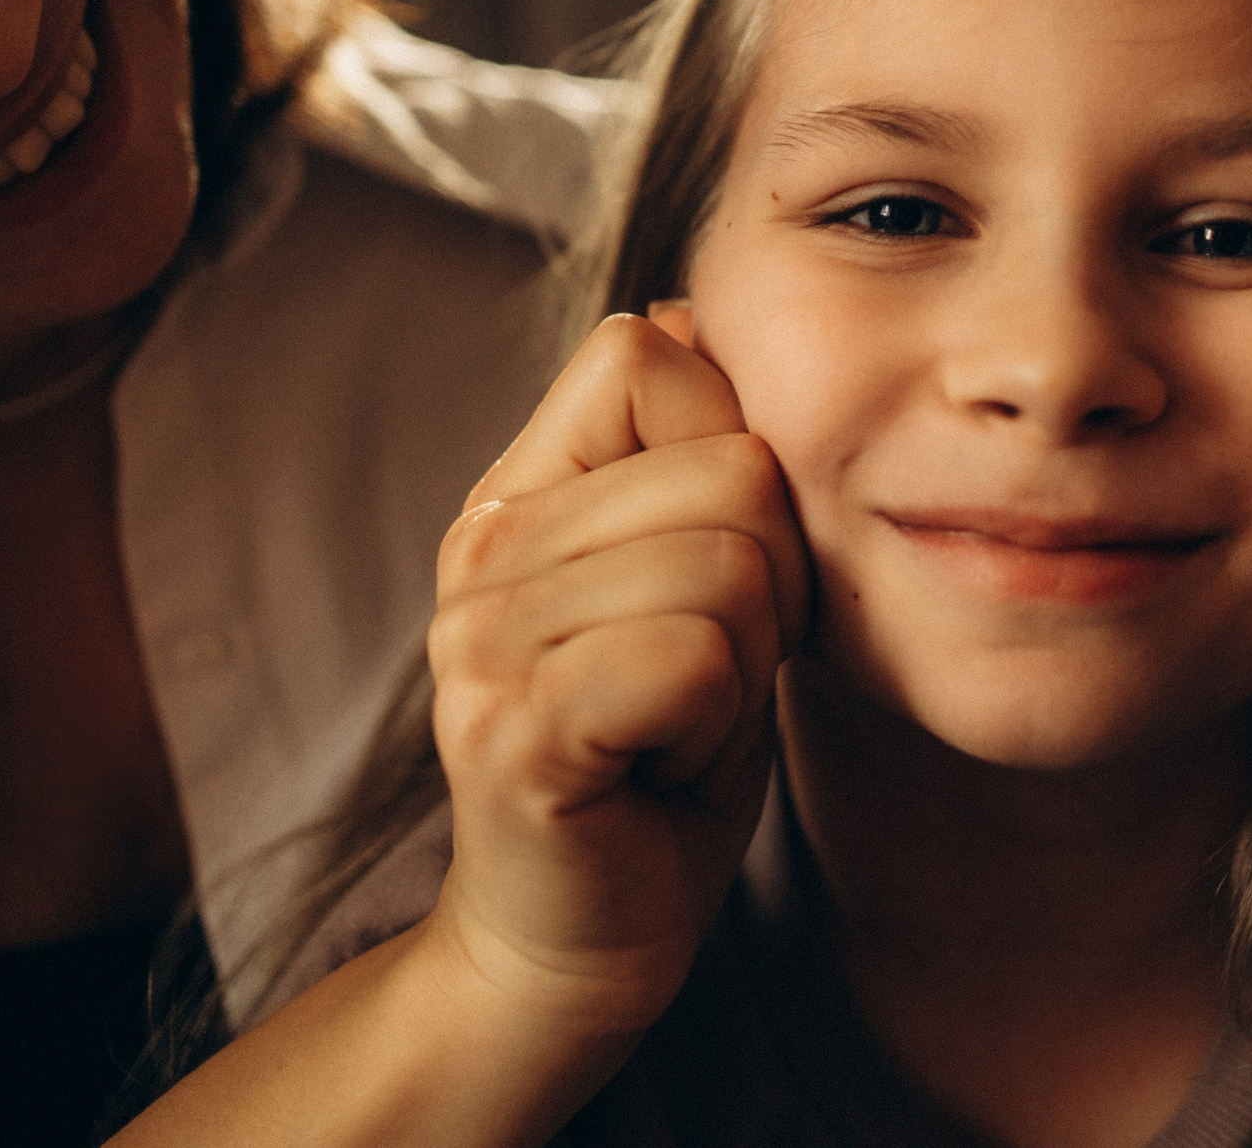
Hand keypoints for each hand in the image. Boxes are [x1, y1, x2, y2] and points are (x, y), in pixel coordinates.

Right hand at [426, 312, 811, 1034]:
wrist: (581, 942)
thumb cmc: (659, 757)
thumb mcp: (696, 584)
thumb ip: (690, 457)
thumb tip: (685, 309)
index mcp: (519, 493)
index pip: (646, 352)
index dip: (736, 455)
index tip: (712, 578)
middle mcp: (480, 547)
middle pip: (730, 467)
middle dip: (770, 585)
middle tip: (706, 681)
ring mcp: (481, 640)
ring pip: (729, 566)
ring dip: (749, 667)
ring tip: (679, 725)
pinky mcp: (515, 733)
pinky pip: (694, 658)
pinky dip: (718, 722)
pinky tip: (662, 767)